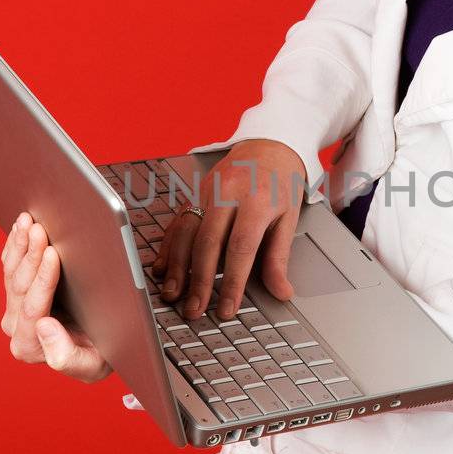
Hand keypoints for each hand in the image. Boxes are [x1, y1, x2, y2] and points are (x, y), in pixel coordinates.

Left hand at [1, 212, 112, 381]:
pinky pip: (10, 265)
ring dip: (21, 244)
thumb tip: (44, 326)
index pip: (32, 308)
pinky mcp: (17, 294)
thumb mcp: (93, 365)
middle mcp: (16, 328)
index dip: (42, 279)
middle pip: (19, 286)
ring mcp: (13, 309)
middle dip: (30, 254)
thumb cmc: (99, 355)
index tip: (53, 254)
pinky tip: (20, 228)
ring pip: (11, 272)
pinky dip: (16, 245)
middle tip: (39, 228)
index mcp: (29, 347)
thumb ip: (67, 357)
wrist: (98, 347)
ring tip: (28, 221)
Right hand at [153, 139, 308, 320]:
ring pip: (186, 232)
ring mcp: (207, 191)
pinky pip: (178, 222)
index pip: (241, 248)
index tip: (227, 307)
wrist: (269, 144)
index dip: (231, 281)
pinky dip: (169, 248)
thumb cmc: (281, 182)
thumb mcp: (289, 218)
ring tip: (174, 295)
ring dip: (177, 267)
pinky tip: (163, 269)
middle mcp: (228, 194)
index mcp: (257, 200)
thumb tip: (281, 292)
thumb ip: (280, 257)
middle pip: (208, 242)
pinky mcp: (194, 193)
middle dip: (199, 280)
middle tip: (195, 309)